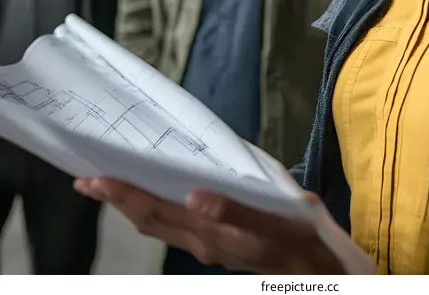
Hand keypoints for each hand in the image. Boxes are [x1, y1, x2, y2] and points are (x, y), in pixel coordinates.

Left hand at [73, 178, 343, 273]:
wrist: (315, 275)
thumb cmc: (298, 245)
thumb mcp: (273, 225)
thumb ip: (234, 211)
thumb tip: (193, 195)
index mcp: (209, 235)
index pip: (154, 212)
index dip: (122, 196)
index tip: (93, 179)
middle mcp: (201, 243)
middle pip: (148, 221)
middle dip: (116, 200)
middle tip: (86, 180)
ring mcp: (208, 247)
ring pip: (159, 225)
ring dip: (131, 205)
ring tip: (112, 186)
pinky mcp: (218, 245)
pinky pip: (175, 226)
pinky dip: (155, 209)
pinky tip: (156, 197)